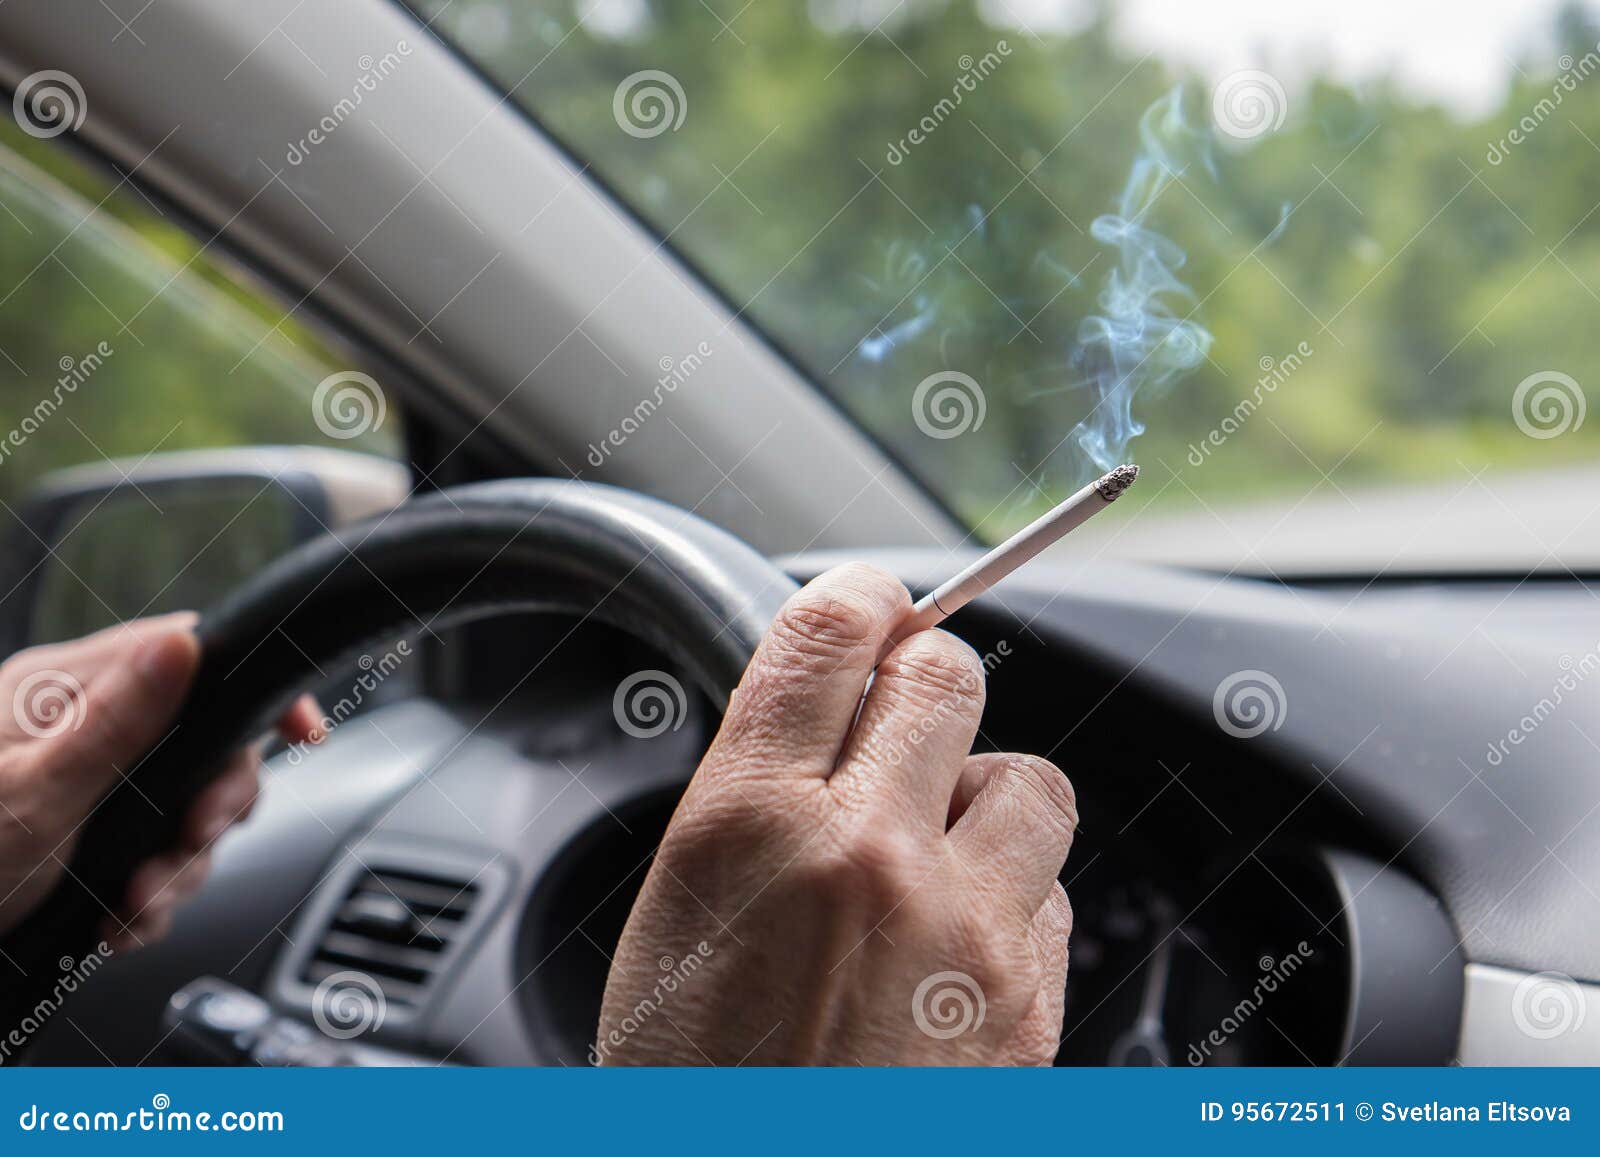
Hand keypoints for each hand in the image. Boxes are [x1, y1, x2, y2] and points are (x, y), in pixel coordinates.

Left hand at [0, 614, 321, 947]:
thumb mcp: (34, 796)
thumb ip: (117, 722)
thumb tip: (184, 646)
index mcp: (63, 691)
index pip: (188, 654)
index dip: (252, 690)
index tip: (298, 733)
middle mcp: (79, 731)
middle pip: (202, 746)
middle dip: (211, 808)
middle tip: (192, 842)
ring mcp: (84, 788)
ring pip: (181, 814)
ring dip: (177, 869)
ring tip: (134, 906)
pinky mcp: (83, 843)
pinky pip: (151, 860)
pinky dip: (148, 899)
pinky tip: (117, 923)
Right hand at [597, 564, 1076, 1065]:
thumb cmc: (699, 1087)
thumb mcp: (678, 915)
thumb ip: (754, 791)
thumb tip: (823, 700)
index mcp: (750, 828)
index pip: (832, 634)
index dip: (859, 598)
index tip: (870, 603)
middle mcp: (869, 861)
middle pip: (950, 672)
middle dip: (924, 682)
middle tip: (895, 723)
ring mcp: (967, 932)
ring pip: (1028, 777)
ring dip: (982, 793)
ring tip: (930, 850)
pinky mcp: (1031, 1002)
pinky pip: (1051, 888)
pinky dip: (1010, 893)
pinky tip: (954, 941)